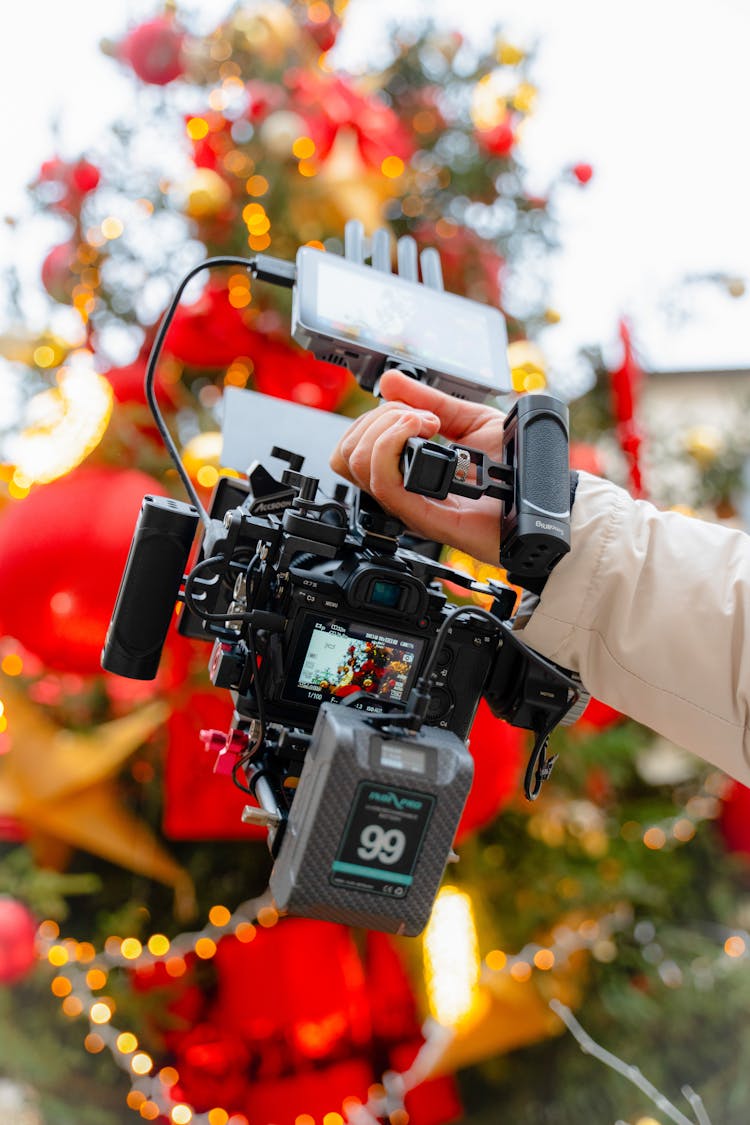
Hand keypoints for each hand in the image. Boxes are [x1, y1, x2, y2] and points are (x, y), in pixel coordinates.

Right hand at [330, 369, 504, 562]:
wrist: (542, 500)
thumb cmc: (514, 470)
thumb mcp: (470, 420)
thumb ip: (429, 400)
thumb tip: (390, 381)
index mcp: (406, 472)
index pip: (354, 448)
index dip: (374, 418)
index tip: (415, 410)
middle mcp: (402, 492)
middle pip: (347, 457)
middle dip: (376, 420)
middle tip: (420, 417)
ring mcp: (411, 506)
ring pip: (361, 466)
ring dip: (386, 429)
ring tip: (426, 423)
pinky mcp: (426, 518)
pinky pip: (387, 484)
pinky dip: (396, 445)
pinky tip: (429, 431)